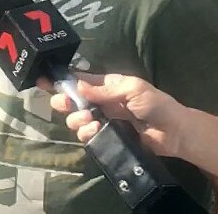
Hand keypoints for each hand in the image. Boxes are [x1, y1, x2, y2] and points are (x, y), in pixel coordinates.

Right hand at [47, 73, 188, 156]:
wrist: (174, 133)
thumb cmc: (156, 104)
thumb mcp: (133, 89)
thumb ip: (105, 89)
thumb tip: (78, 85)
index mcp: (107, 84)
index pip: (80, 79)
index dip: (62, 80)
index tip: (44, 81)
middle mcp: (101, 101)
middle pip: (72, 100)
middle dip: (64, 102)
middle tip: (65, 105)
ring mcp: (103, 120)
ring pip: (76, 119)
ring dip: (77, 119)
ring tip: (89, 120)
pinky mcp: (106, 137)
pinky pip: (87, 135)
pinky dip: (86, 133)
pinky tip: (95, 130)